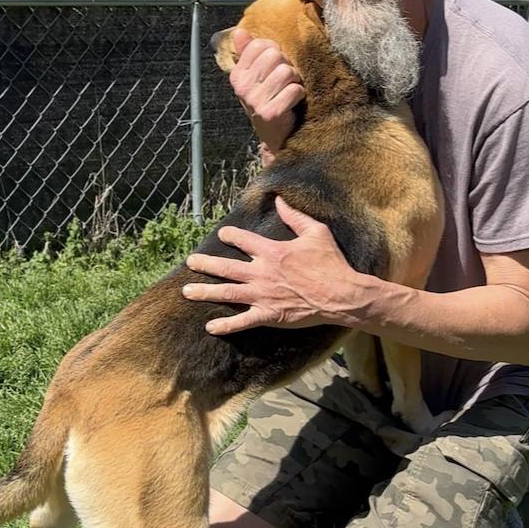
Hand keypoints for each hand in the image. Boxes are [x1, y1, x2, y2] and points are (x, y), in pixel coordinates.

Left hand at [182, 196, 361, 333]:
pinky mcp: (269, 315)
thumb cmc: (331, 263)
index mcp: (273, 252)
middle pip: (227, 267)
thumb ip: (295, 216)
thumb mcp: (316, 232)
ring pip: (228, 293)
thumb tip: (280, 200)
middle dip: (206, 264)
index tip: (222, 235)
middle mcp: (262, 273)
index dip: (231, 236)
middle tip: (190, 262)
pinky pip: (242, 322)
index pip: (244, 240)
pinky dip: (226, 325)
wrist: (341, 295)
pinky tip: (210, 327)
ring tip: (187, 291)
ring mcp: (263, 296)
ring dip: (205, 292)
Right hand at [229, 30, 304, 155]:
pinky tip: (293, 103)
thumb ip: (247, 53)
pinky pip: (294, 90)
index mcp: (237, 74)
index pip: (259, 45)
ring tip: (289, 91)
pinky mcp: (270, 113)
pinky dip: (299, 95)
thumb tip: (240, 31)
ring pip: (286, 72)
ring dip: (295, 81)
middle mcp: (242, 87)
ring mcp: (255, 101)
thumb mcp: (254, 77)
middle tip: (285, 81)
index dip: (274, 51)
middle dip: (287, 66)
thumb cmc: (267, 100)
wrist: (274, 136)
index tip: (275, 66)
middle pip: (275, 55)